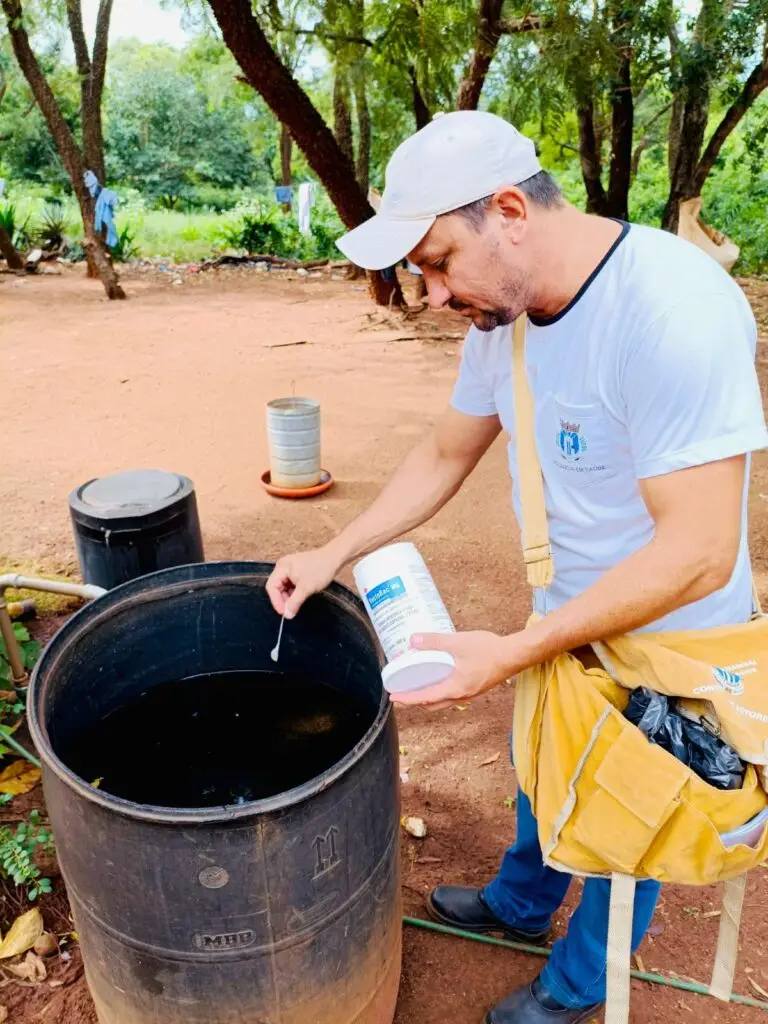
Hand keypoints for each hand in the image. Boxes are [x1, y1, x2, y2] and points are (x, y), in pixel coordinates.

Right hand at [266, 545, 342, 618]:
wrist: (334, 558)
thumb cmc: (320, 569)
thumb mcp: (306, 588)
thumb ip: (294, 602)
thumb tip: (287, 615)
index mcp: (282, 567)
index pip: (271, 586)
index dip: (276, 601)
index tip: (283, 613)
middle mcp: (283, 567)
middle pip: (277, 587)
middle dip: (283, 599)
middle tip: (290, 610)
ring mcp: (290, 568)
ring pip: (284, 587)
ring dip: (289, 597)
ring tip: (297, 604)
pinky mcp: (297, 571)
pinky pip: (291, 584)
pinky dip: (294, 592)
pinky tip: (300, 597)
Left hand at [391, 630, 520, 708]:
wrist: (515, 655)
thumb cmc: (489, 650)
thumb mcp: (458, 642)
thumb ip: (435, 641)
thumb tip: (413, 640)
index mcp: (455, 689)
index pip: (425, 698)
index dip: (408, 698)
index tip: (393, 697)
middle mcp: (461, 696)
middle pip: (432, 704)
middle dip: (415, 701)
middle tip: (401, 694)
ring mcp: (470, 693)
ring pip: (443, 701)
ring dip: (428, 697)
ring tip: (416, 687)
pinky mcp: (475, 687)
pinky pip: (452, 695)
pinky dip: (440, 691)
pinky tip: (439, 677)